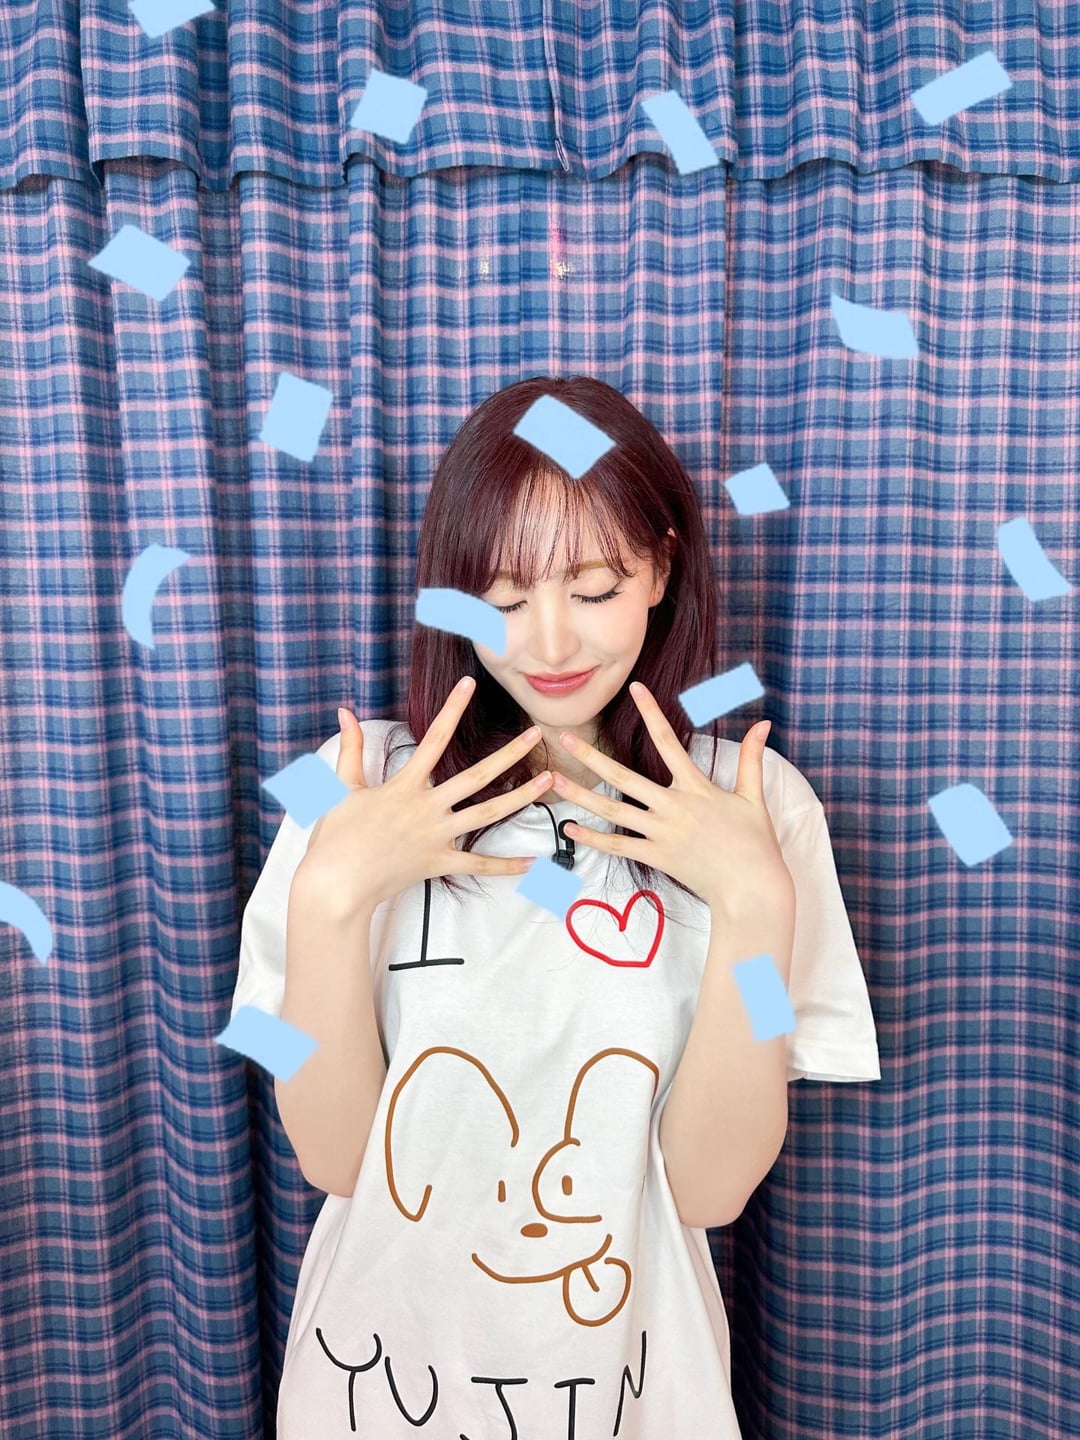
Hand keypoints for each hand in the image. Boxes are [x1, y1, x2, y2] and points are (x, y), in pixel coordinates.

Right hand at [301, 676, 555, 916]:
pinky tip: (531, 862)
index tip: (469, 685)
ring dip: (520, 797)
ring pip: (487, 815)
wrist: (336, 884)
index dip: (452, 709)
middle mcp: (427, 807)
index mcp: (405, 786)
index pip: (434, 738)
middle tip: (536, 734)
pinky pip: (478, 864)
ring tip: (547, 781)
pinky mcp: (438, 863)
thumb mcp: (341, 787)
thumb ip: (350, 749)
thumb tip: (345, 712)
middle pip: (477, 776)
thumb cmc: (335, 836)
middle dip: (509, 753)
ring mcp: (437, 836)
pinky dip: (505, 866)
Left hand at [549, 682, 793, 917]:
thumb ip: (752, 758)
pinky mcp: (656, 857)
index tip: (636, 689)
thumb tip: (764, 725)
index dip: (652, 712)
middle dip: (591, 757)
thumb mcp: (754, 797)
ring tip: (556, 781)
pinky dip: (593, 839)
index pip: (669, 741)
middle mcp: (672, 806)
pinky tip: (570, 829)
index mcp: (696, 787)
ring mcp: (661, 833)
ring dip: (581, 795)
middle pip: (623, 777)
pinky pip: (618, 846)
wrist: (751, 888)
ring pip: (613, 811)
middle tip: (565, 738)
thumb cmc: (755, 844)